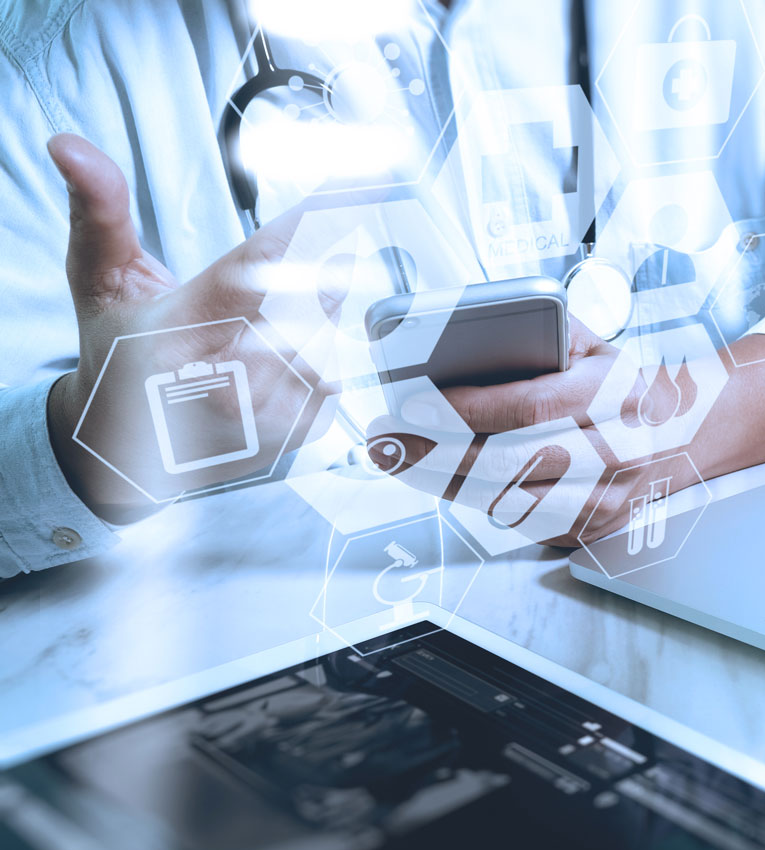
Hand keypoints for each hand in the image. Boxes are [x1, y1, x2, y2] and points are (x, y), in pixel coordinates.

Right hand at [44, 133, 329, 517]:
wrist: (126, 453)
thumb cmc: (118, 358)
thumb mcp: (100, 281)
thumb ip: (102, 211)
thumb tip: (70, 146)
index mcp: (177, 334)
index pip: (261, 264)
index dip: (314, 222)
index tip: (359, 183)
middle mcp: (227, 382)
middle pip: (311, 296)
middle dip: (316, 264)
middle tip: (298, 258)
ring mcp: (269, 415)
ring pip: (330, 330)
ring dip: (313, 308)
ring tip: (263, 320)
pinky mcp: (300, 432)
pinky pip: (336, 365)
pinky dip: (316, 348)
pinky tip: (275, 355)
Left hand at [372, 320, 764, 547]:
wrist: (701, 428)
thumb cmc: (637, 382)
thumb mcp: (600, 345)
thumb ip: (545, 339)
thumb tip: (471, 338)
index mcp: (614, 397)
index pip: (525, 408)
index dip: (459, 411)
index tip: (409, 405)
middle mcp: (615, 452)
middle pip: (507, 463)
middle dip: (434, 455)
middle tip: (385, 444)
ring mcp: (609, 497)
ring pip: (510, 501)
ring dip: (449, 483)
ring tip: (408, 460)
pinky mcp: (599, 527)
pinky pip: (528, 522)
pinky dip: (486, 502)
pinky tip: (458, 482)